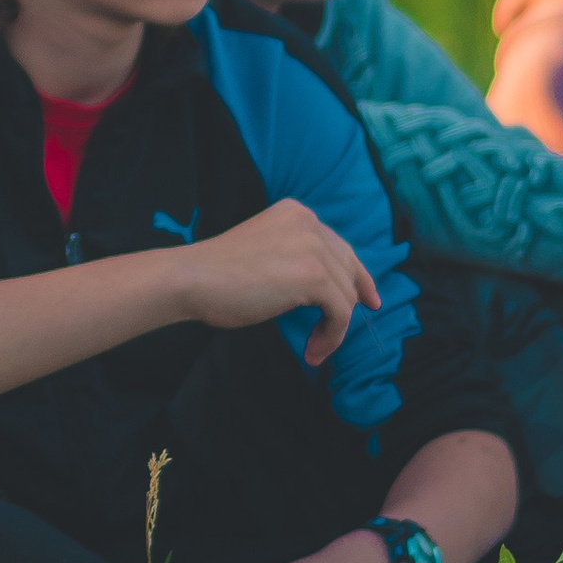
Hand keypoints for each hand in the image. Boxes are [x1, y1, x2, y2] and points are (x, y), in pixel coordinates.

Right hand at [161, 202, 380, 365]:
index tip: (369, 299)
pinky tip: (312, 350)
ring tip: (313, 348)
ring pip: (346, 296)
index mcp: (296, 213)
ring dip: (333, 328)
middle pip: (348, 269)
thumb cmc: (218, 275)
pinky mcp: (314, 275)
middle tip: (343, 332)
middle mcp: (309, 223)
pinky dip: (332, 336)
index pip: (339, 246)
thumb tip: (329, 288)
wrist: (193, 278)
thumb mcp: (266, 251)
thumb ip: (295, 256)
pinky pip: (341, 313)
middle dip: (351, 302)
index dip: (358, 275)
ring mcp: (313, 247)